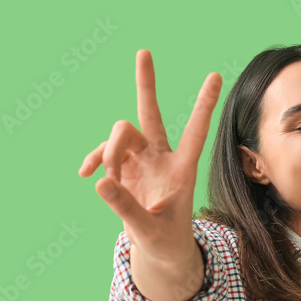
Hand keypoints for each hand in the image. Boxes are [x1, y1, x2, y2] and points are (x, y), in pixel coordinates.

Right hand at [78, 49, 221, 262]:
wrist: (161, 249)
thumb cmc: (165, 240)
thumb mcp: (148, 230)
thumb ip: (125, 208)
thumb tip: (99, 182)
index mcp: (182, 170)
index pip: (196, 132)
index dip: (204, 104)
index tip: (215, 75)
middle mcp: (162, 157)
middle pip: (152, 114)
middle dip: (146, 83)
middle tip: (144, 51)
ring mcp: (141, 159)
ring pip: (121, 133)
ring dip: (108, 152)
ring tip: (107, 180)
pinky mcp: (123, 167)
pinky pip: (103, 153)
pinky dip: (94, 160)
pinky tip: (85, 174)